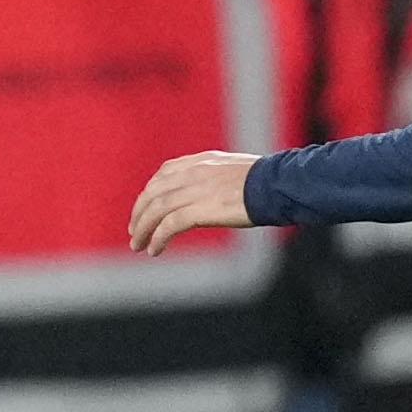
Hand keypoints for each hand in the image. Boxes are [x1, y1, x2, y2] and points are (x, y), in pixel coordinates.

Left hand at [129, 151, 259, 254]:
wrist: (277, 185)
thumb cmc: (267, 182)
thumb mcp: (235, 171)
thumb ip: (216, 179)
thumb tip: (212, 195)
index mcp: (201, 161)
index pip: (164, 173)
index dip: (149, 192)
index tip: (144, 208)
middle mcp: (193, 172)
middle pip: (153, 192)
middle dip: (139, 213)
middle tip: (134, 232)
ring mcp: (195, 189)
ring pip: (156, 209)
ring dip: (143, 229)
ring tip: (139, 245)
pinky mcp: (200, 209)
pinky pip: (169, 225)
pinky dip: (158, 237)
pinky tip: (155, 249)